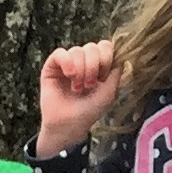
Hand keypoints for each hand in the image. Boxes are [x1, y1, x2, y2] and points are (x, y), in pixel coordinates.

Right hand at [36, 42, 121, 156]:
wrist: (68, 125)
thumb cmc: (88, 111)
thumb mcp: (109, 92)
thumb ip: (116, 71)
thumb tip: (119, 53)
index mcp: (97, 65)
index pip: (104, 46)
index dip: (105, 58)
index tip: (102, 78)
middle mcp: (83, 61)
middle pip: (92, 47)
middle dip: (92, 66)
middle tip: (88, 86)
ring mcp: (67, 63)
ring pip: (77, 50)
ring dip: (80, 70)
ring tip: (77, 88)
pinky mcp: (52, 66)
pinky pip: (60, 53)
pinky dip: (67, 62)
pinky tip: (69, 75)